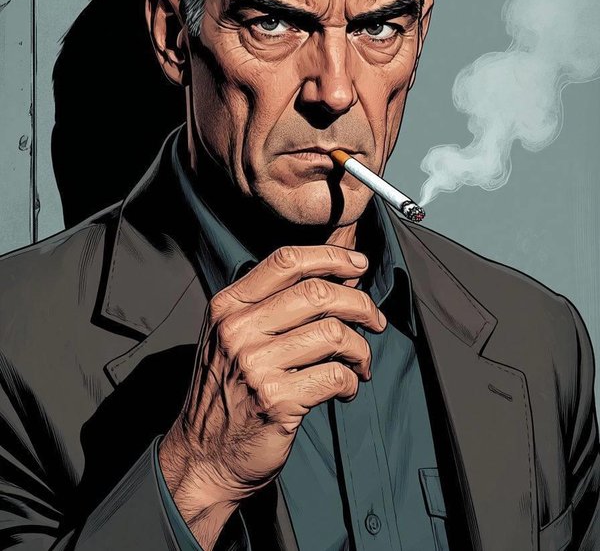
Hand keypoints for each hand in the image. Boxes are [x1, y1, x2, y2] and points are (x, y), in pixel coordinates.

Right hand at [158, 244, 385, 548]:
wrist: (203, 456)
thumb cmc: (227, 391)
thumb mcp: (234, 336)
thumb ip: (274, 304)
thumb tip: (340, 276)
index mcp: (228, 306)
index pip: (286, 260)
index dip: (331, 257)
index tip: (359, 266)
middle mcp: (238, 330)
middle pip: (317, 293)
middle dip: (360, 304)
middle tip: (374, 320)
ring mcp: (255, 365)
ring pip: (334, 333)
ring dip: (361, 348)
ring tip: (359, 362)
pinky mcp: (276, 400)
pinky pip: (336, 376)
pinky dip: (352, 382)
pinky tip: (346, 389)